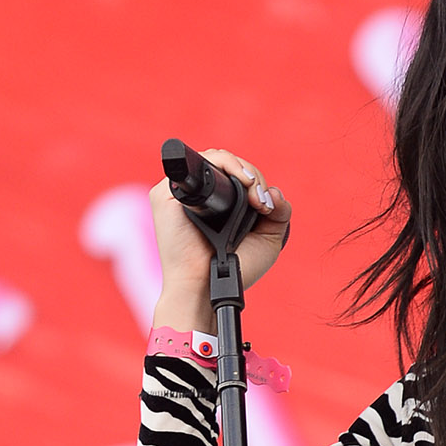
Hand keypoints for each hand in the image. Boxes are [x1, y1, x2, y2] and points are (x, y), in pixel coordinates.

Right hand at [149, 146, 291, 333]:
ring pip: (214, 158)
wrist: (208, 287)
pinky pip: (199, 163)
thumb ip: (279, 215)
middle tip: (263, 203)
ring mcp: (179, 191)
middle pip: (227, 163)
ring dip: (242, 169)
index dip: (254, 181)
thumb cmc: (234, 269)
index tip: (267, 205)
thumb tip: (275, 191)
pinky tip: (242, 182)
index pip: (234, 174)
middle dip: (252, 176)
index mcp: (215, 202)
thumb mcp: (266, 240)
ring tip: (256, 194)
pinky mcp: (166, 193)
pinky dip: (225, 165)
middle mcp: (196, 193)